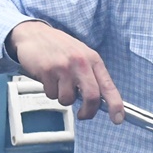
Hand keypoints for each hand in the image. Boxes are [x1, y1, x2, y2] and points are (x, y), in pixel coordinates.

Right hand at [7, 21, 124, 122]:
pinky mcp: (47, 70)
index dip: (116, 105)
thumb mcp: (82, 56)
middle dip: (88, 112)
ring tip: (58, 83)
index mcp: (93, 60)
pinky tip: (48, 77)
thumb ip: (92, 76)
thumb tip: (101, 101)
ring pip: (68, 99)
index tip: (118, 118)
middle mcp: (80, 62)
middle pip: (91, 97)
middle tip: (83, 115)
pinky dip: (49, 91)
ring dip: (62, 97)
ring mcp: (64, 66)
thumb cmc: (60, 47)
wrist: (34, 34)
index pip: (108, 86)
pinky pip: (51, 94)